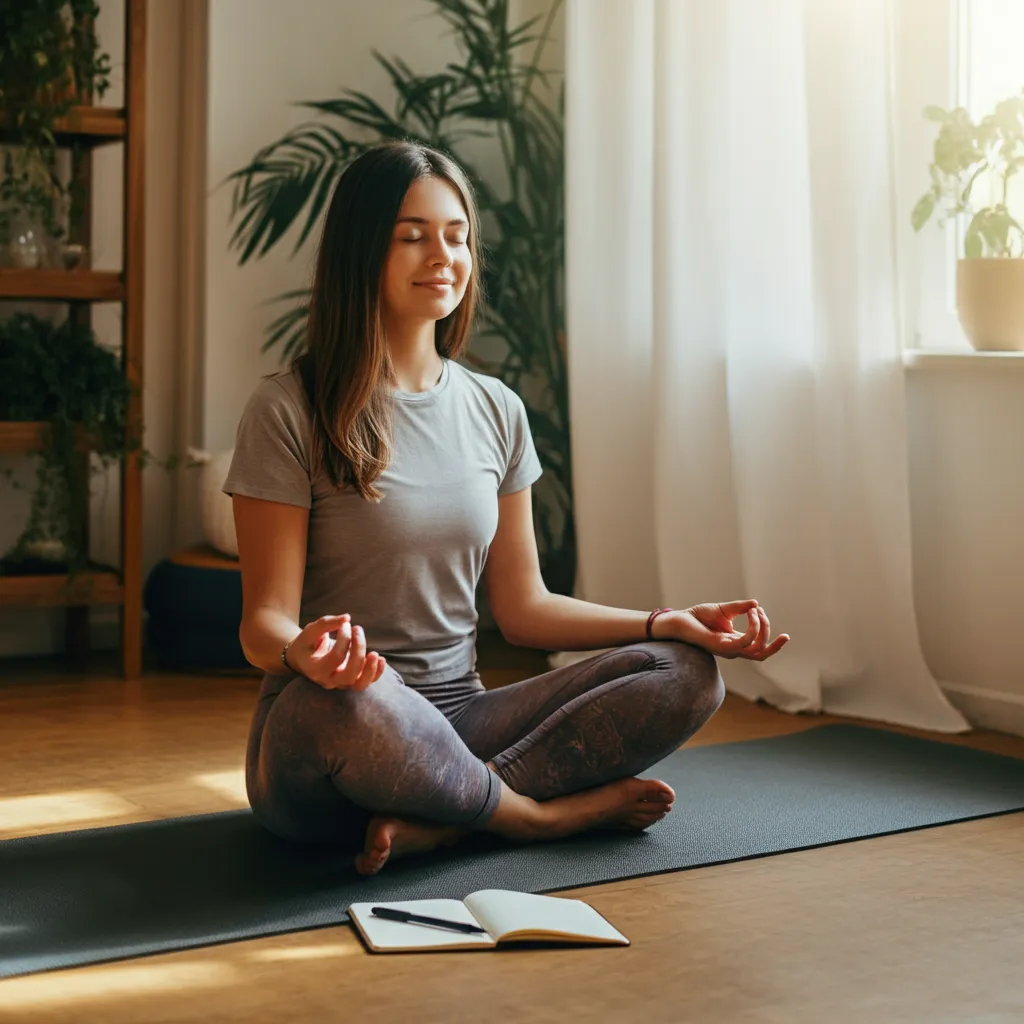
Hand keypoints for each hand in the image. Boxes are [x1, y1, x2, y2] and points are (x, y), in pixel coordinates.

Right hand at [285, 613, 386, 689]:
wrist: (303, 658)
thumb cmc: (306, 644)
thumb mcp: (310, 632)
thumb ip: (326, 624)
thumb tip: (347, 618)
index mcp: (315, 669)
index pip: (336, 657)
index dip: (344, 639)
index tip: (345, 624)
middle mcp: (328, 680)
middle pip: (349, 674)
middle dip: (358, 650)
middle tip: (357, 629)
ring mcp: (340, 683)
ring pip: (359, 685)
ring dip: (370, 669)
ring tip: (375, 653)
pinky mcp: (351, 681)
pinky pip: (366, 682)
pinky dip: (376, 673)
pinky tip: (381, 659)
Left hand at [659, 600, 789, 660]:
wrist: (680, 619)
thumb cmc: (699, 616)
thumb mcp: (725, 609)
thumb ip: (741, 608)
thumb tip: (756, 604)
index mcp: (736, 641)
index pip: (760, 647)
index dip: (768, 632)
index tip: (761, 610)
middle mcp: (734, 648)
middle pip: (762, 654)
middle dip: (775, 642)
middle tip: (765, 615)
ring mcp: (728, 649)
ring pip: (757, 649)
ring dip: (762, 628)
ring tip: (756, 611)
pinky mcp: (721, 646)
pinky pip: (745, 642)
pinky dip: (753, 628)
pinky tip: (750, 613)